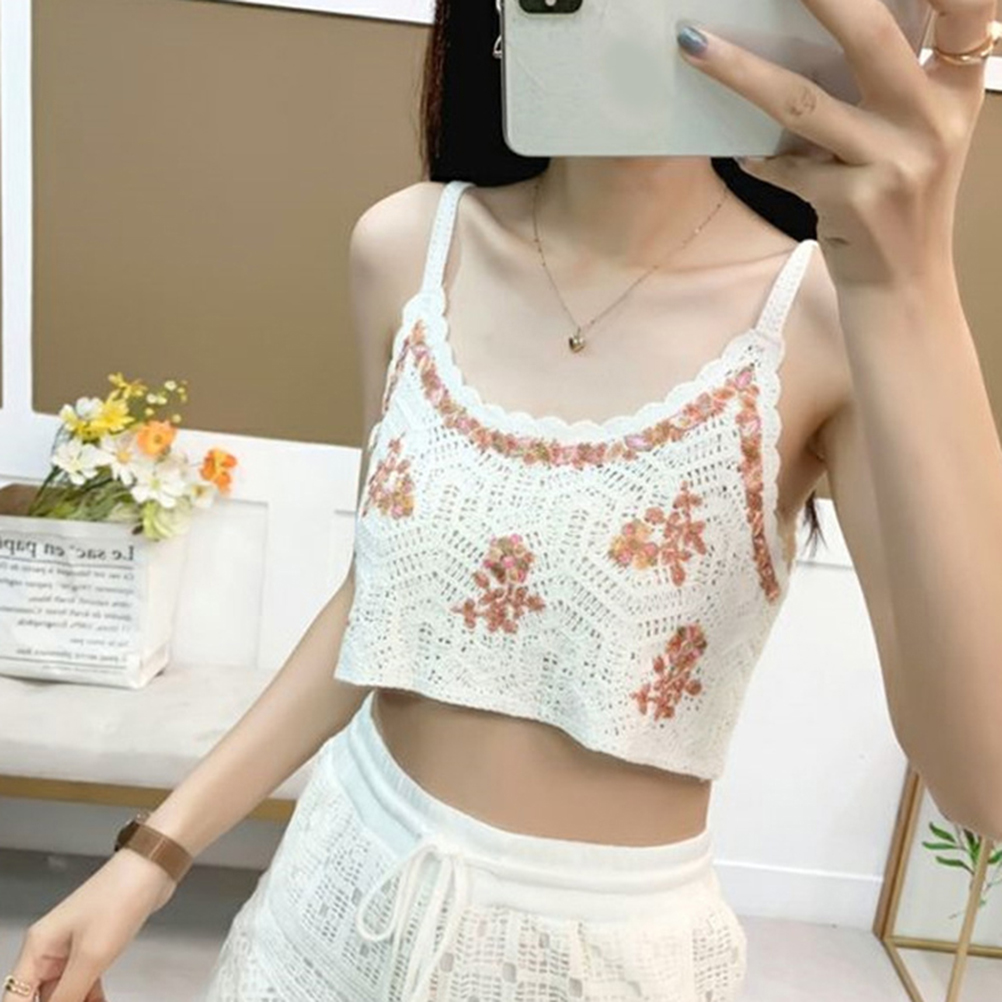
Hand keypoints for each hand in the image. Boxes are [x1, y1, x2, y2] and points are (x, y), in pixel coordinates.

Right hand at [3, 849, 177, 1001]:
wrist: (152, 868)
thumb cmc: (119, 899)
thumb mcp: (91, 955)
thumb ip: (68, 994)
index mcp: (38, 948)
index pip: (16, 997)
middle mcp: (50, 949)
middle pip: (40, 996)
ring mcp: (72, 948)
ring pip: (64, 992)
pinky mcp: (93, 947)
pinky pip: (83, 982)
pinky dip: (90, 996)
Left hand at [675, 2, 996, 288]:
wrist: (904, 284)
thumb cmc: (901, 200)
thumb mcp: (920, 133)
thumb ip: (892, 82)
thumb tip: (827, 23)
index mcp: (955, 89)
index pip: (966, 8)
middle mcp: (933, 119)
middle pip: (870, 36)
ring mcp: (895, 163)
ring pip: (803, 102)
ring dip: (739, 70)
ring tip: (694, 43)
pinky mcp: (855, 202)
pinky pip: (785, 166)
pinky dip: (758, 158)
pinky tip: (741, 153)